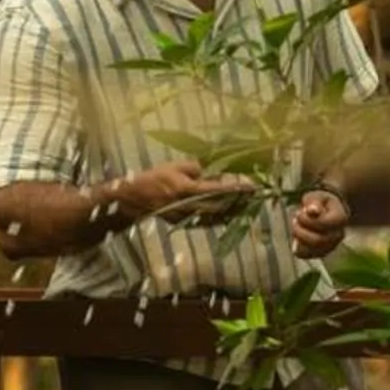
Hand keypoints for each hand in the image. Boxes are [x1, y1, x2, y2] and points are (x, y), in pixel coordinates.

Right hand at [113, 159, 254, 224]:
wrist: (135, 198)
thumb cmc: (156, 178)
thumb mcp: (176, 167)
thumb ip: (197, 168)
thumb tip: (214, 172)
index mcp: (185, 189)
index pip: (216, 190)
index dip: (235, 190)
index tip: (250, 187)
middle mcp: (188, 206)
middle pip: (220, 207)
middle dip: (239, 203)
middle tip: (254, 197)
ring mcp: (186, 217)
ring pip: (216, 217)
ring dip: (232, 212)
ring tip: (247, 206)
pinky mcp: (184, 223)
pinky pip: (207, 223)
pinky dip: (221, 219)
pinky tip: (231, 215)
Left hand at [290, 188, 350, 258]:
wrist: (327, 211)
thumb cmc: (320, 202)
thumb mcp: (317, 196)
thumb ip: (314, 202)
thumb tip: (312, 211)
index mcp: (340, 218)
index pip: (324, 224)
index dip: (308, 220)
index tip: (300, 212)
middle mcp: (338, 235)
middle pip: (318, 240)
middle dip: (301, 231)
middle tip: (294, 220)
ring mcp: (331, 246)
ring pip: (312, 250)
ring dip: (299, 238)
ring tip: (296, 227)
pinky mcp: (321, 252)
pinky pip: (307, 255)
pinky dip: (298, 248)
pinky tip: (296, 237)